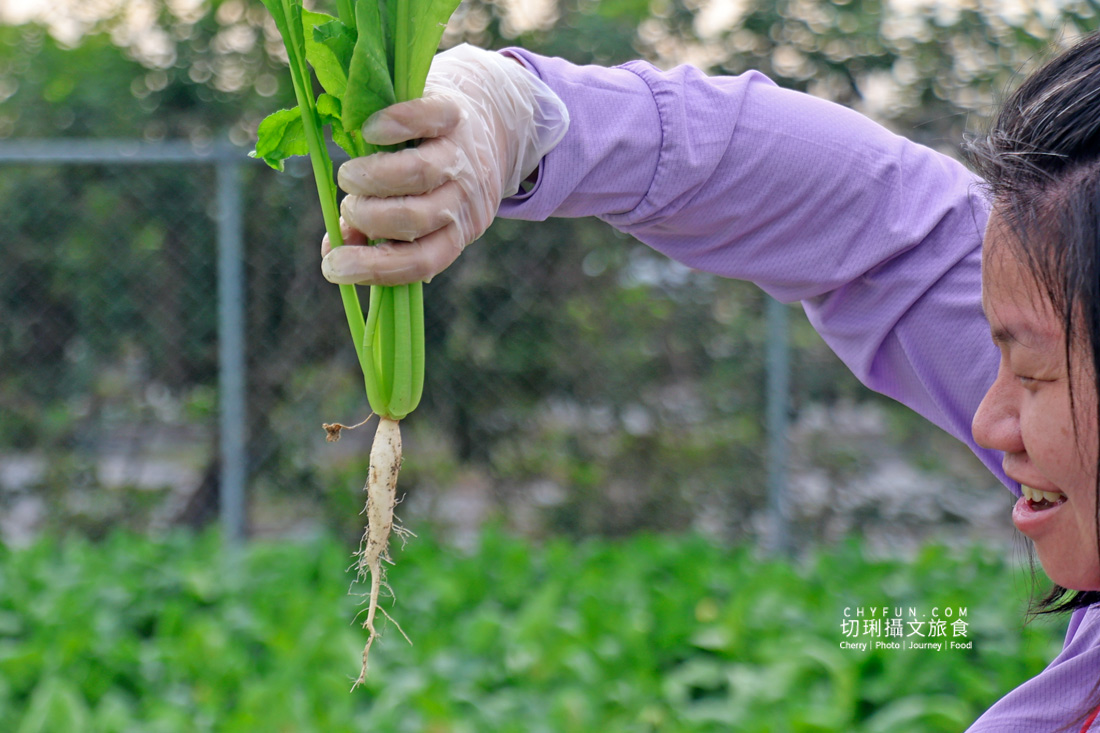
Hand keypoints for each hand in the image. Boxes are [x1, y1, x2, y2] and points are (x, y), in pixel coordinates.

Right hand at [321, 44, 568, 285]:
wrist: (489, 121)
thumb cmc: (436, 178)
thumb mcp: (417, 213)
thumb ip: (373, 234)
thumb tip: (333, 251)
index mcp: (455, 232)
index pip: (420, 261)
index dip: (374, 269)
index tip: (332, 268)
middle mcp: (462, 197)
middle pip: (415, 218)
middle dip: (369, 217)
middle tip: (350, 207)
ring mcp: (459, 154)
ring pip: (419, 173)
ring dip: (373, 178)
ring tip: (349, 177)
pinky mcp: (453, 113)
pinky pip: (426, 119)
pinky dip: (395, 125)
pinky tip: (369, 131)